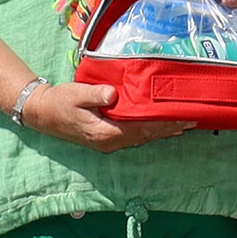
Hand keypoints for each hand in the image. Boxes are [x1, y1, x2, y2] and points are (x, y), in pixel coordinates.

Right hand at [14, 79, 192, 151]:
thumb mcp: (76, 94)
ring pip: (142, 138)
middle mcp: (110, 142)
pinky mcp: (107, 139)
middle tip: (193, 120)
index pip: (141, 128)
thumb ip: (96, 95)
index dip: (163, 123)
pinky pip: (135, 136)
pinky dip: (151, 131)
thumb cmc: (59, 102)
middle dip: (169, 128)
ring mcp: (109, 143)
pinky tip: (161, 127)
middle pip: (146, 136)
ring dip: (163, 131)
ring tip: (184, 125)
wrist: (43, 113)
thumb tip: (114, 94)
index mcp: (105, 133)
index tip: (182, 118)